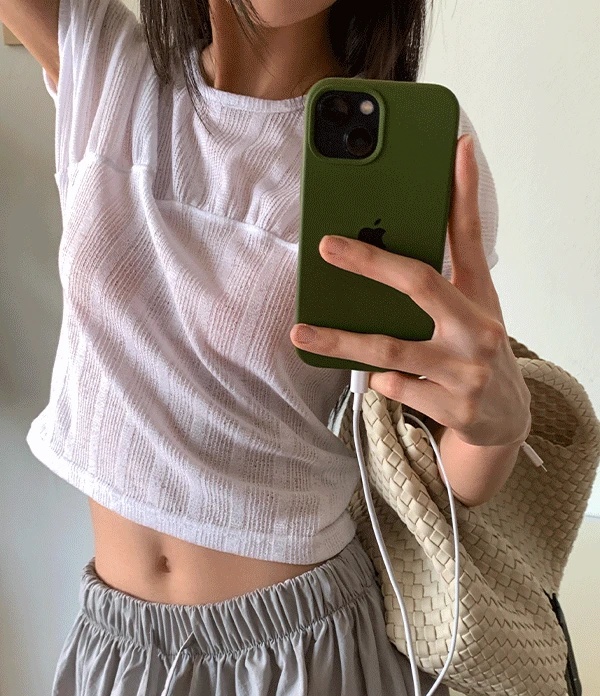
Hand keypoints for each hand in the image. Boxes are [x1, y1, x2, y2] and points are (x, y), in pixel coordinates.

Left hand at [290, 134, 531, 447]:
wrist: (505, 416)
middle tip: (325, 245)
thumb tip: (443, 182)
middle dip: (369, 261)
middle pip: (420, 284)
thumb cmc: (477, 345)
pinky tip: (383, 378)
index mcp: (480, 295)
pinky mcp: (453, 407)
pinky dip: (379, 381)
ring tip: (302, 333)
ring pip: (392, 350)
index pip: (465, 236)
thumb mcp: (473, 300)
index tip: (452, 149)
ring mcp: (468, 371)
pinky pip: (393, 386)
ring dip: (341, 341)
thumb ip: (453, 251)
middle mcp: (478, 329)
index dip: (460, 192)